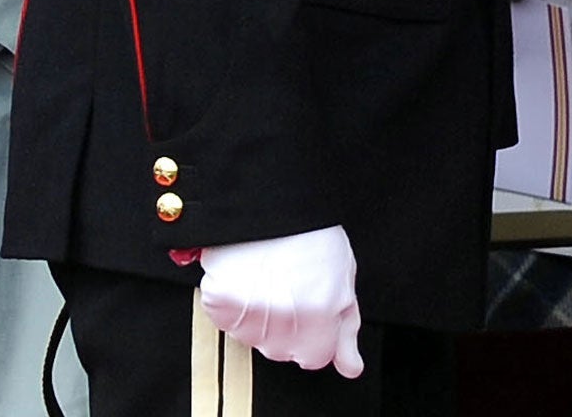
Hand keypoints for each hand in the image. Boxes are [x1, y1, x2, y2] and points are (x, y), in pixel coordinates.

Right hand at [198, 225, 362, 375]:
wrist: (270, 203)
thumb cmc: (311, 235)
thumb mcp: (343, 277)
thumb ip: (347, 328)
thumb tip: (351, 368)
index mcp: (321, 315)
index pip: (316, 358)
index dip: (317, 335)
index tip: (314, 311)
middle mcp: (285, 322)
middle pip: (284, 351)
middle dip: (290, 328)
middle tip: (291, 288)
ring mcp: (250, 315)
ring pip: (256, 340)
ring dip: (262, 319)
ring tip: (270, 279)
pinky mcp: (220, 304)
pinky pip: (229, 323)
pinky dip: (236, 306)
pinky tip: (248, 278)